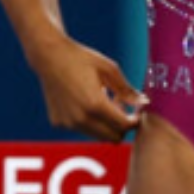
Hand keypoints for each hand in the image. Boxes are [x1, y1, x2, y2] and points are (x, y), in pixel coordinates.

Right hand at [31, 38, 146, 141]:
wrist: (48, 55)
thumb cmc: (80, 58)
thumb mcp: (108, 69)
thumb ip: (127, 90)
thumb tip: (144, 103)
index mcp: (95, 104)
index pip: (124, 126)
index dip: (135, 121)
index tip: (137, 112)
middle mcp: (81, 118)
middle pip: (113, 137)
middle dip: (122, 126)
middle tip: (121, 108)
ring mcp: (68, 122)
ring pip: (98, 136)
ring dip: (106, 124)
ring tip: (103, 102)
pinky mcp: (59, 122)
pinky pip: (82, 129)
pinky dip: (89, 121)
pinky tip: (86, 102)